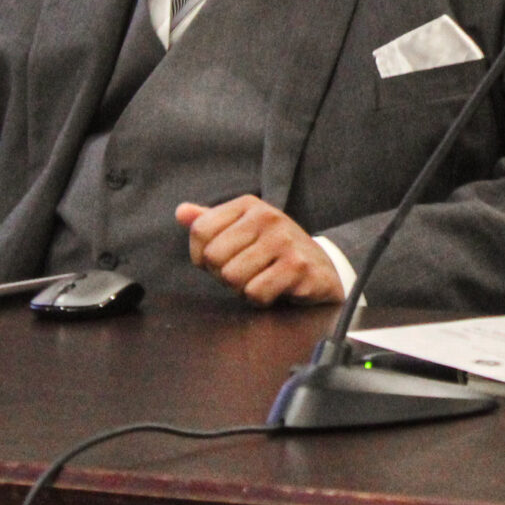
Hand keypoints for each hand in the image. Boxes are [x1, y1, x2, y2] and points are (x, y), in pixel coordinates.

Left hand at [176, 196, 344, 304]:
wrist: (324, 267)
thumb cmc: (275, 250)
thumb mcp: (244, 229)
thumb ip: (211, 221)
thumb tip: (181, 212)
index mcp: (249, 205)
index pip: (200, 230)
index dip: (201, 256)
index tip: (220, 261)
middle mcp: (267, 217)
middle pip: (213, 257)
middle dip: (223, 275)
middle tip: (245, 272)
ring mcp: (284, 241)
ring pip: (232, 277)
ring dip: (243, 289)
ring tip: (261, 279)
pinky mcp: (298, 267)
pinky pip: (256, 293)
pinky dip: (261, 299)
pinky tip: (275, 289)